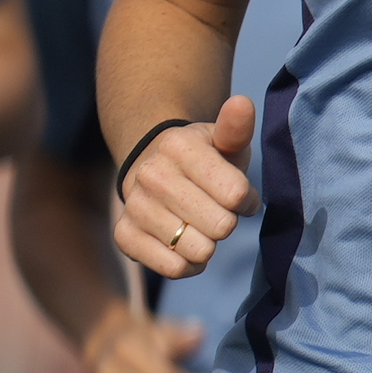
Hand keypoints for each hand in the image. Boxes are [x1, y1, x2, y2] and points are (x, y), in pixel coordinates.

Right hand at [119, 95, 254, 275]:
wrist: (154, 171)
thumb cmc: (204, 160)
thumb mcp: (223, 141)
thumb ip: (236, 127)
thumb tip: (242, 104)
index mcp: (178, 146)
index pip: (238, 196)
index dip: (247, 201)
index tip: (237, 194)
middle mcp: (150, 174)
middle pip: (222, 226)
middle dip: (227, 223)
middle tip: (216, 210)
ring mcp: (134, 206)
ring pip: (199, 250)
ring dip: (209, 245)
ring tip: (200, 226)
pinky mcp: (124, 237)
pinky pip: (174, 268)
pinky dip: (189, 265)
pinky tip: (187, 247)